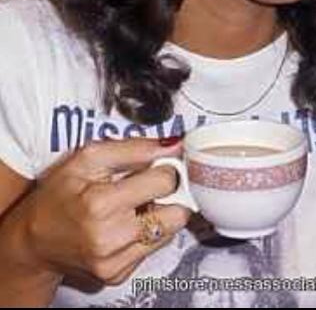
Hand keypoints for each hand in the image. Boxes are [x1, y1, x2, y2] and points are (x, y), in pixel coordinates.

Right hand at [23, 136, 188, 285]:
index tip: (159, 163)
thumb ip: (134, 148)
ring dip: (161, 213)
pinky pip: (154, 247)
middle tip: (152, 184)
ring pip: (170, 231)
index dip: (166, 167)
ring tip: (137, 203)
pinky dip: (148, 232)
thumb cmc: (59, 194)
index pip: (165, 181)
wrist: (34, 239)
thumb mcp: (88, 158)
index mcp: (100, 204)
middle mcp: (110, 239)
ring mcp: (114, 262)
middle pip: (177, 212)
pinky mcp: (118, 275)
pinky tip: (128, 222)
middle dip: (170, 194)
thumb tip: (173, 145)